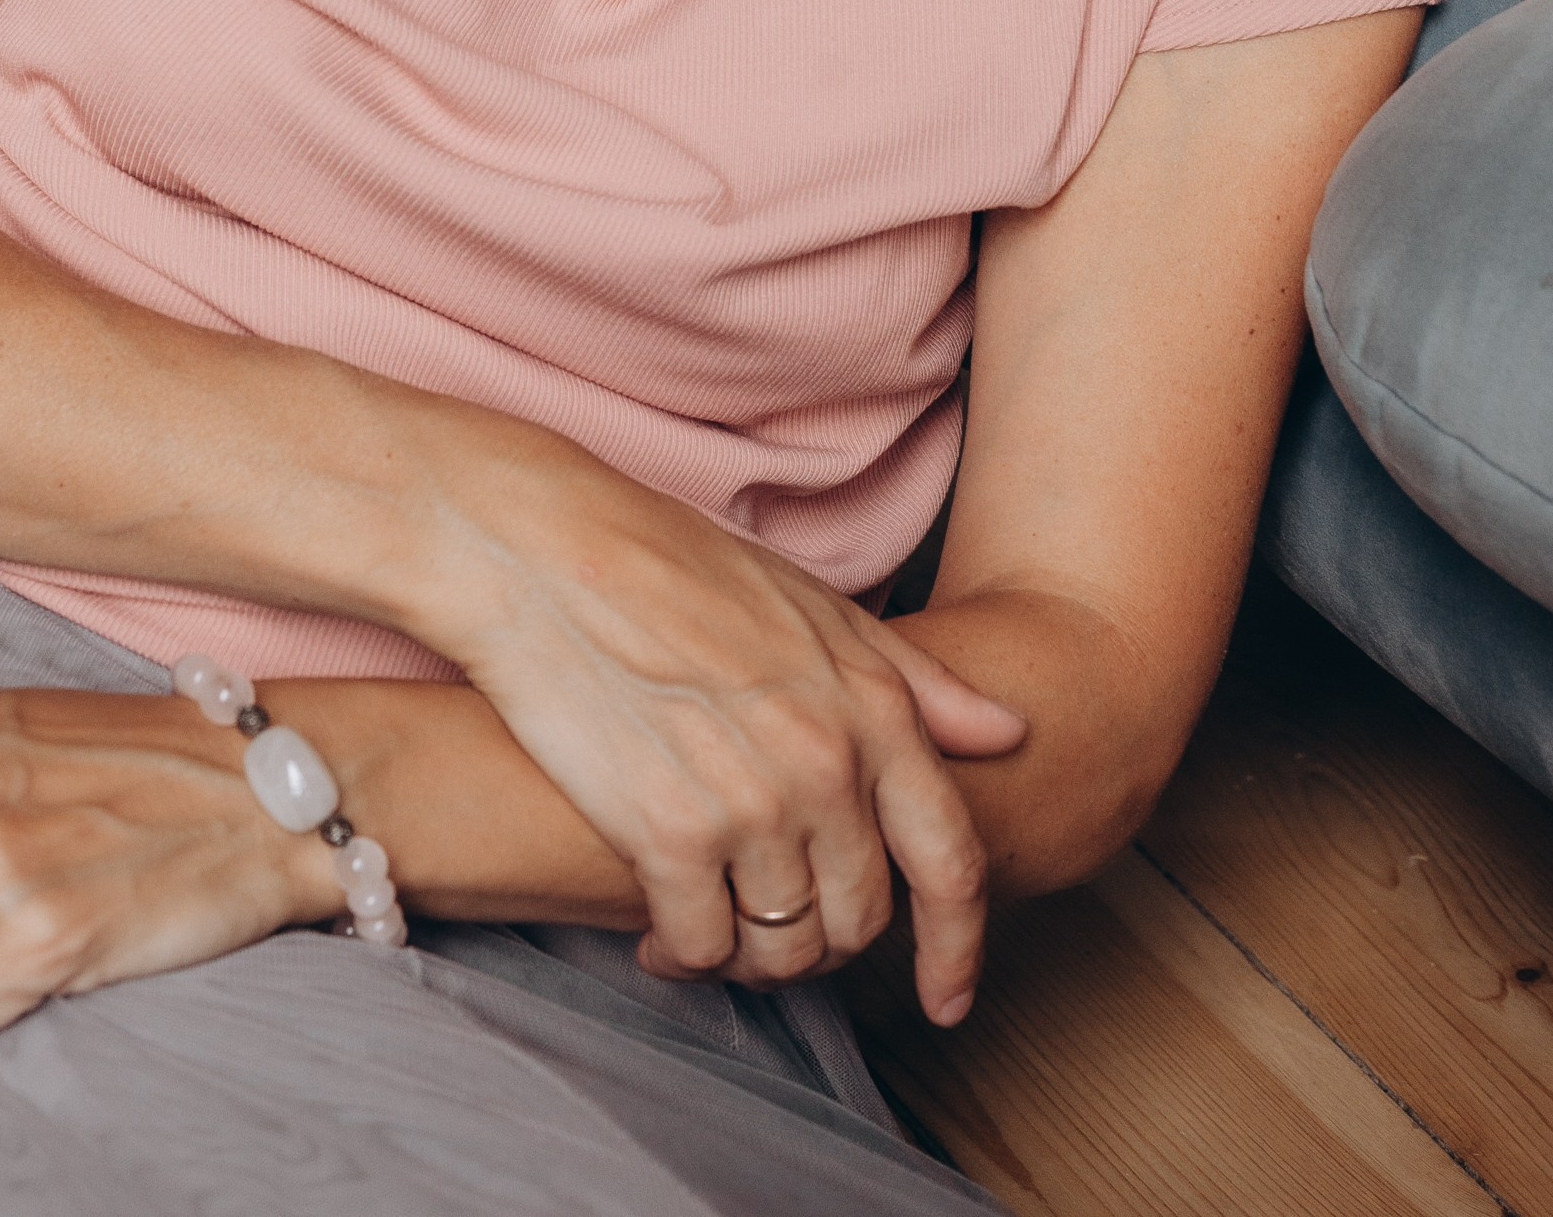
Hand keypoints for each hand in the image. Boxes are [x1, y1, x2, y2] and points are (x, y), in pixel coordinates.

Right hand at [429, 442, 1022, 1018]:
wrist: (544, 552)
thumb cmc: (671, 567)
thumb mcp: (812, 605)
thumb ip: (913, 679)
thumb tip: (1008, 730)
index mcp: (872, 705)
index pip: (951, 862)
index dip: (958, 949)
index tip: (946, 1000)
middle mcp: (826, 763)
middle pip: (861, 919)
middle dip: (823, 943)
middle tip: (773, 927)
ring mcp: (752, 804)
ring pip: (784, 946)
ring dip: (752, 957)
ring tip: (715, 928)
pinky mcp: (667, 835)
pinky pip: (704, 947)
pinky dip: (684, 956)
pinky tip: (659, 934)